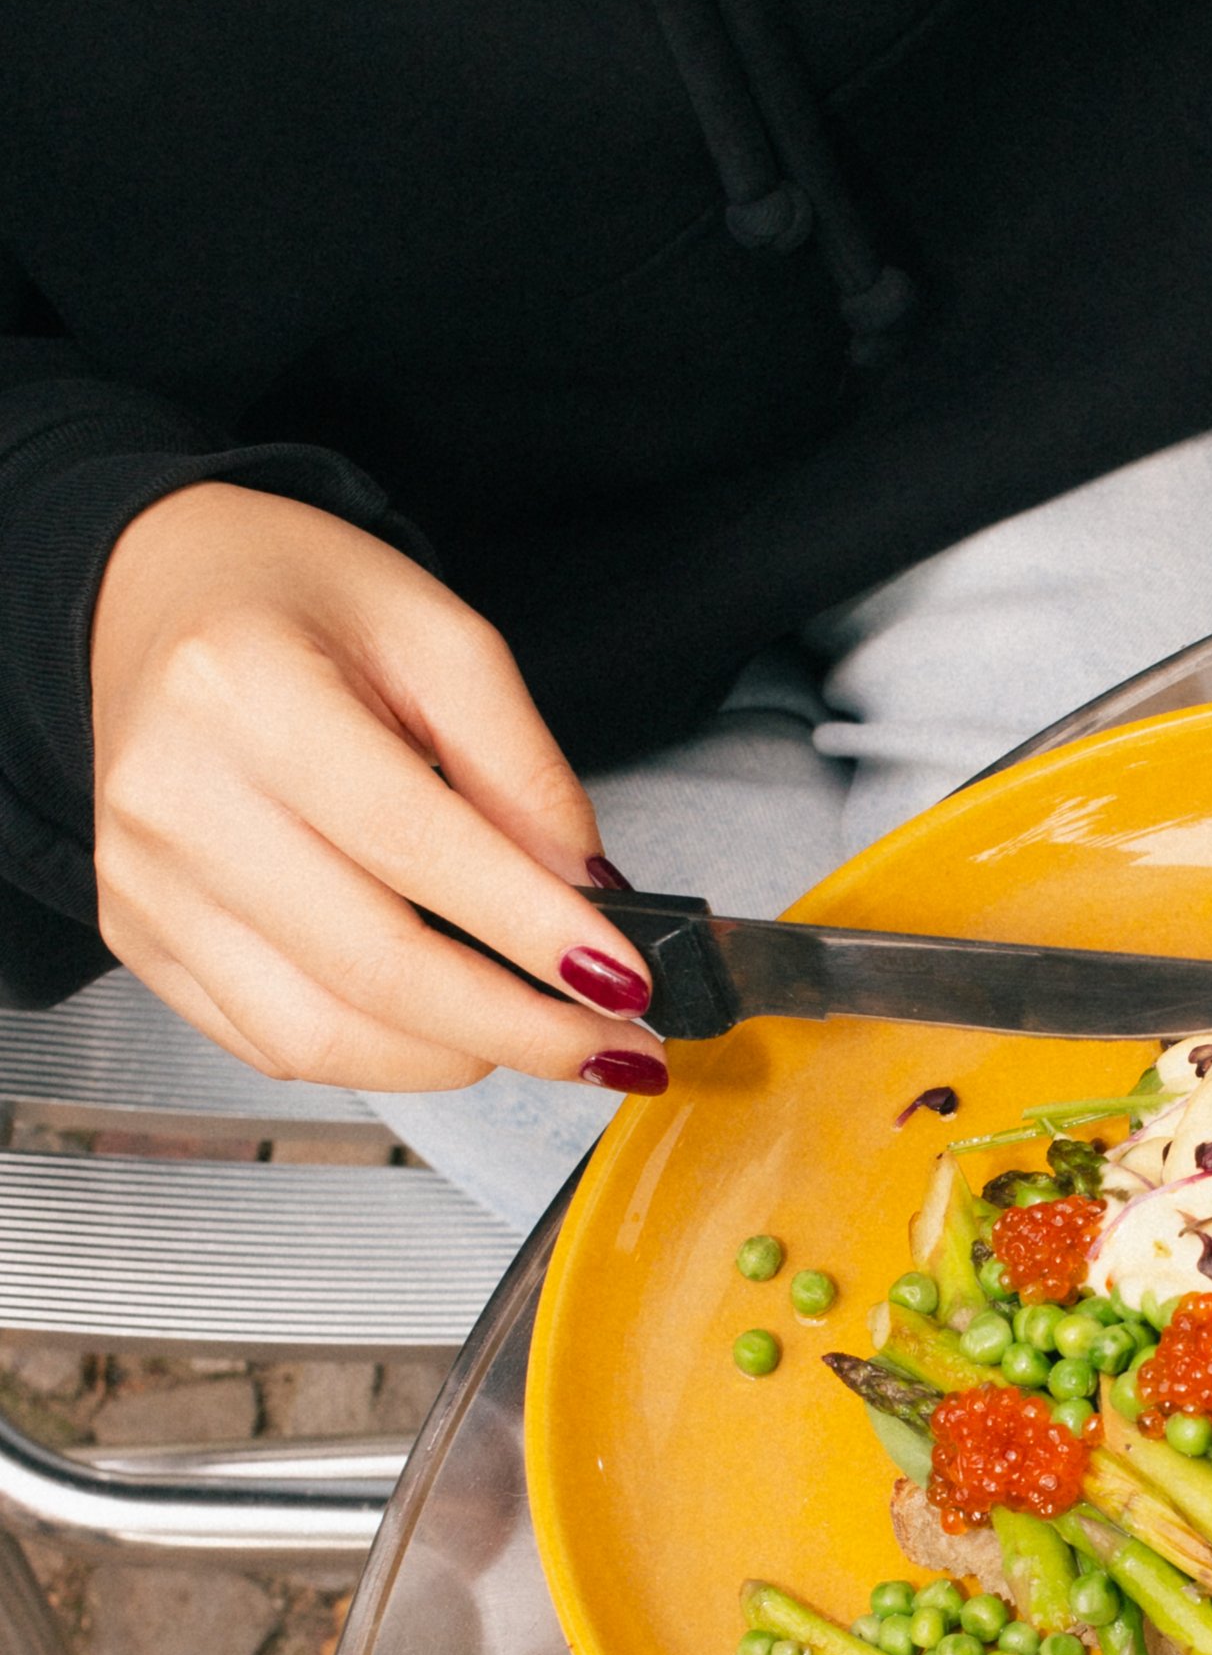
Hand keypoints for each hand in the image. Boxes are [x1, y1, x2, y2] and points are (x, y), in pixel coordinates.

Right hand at [90, 485, 664, 1094]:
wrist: (148, 594)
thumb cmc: (293, 602)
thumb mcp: (439, 637)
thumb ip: (523, 769)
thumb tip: (590, 900)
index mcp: (247, 693)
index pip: (415, 846)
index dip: (532, 930)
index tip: (628, 977)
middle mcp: (178, 799)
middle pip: (371, 967)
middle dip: (517, 1026)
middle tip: (612, 1044)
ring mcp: (146, 883)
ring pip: (320, 1036)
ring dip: (457, 1059)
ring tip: (547, 1040)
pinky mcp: (140, 937)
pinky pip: (273, 1043)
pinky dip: (382, 1060)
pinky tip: (452, 1033)